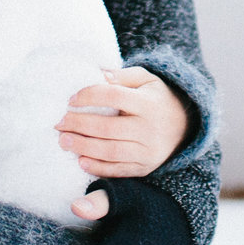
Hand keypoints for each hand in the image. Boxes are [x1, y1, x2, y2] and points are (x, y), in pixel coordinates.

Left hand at [55, 65, 191, 178]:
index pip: (113, 96)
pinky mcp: (145, 166)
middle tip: (59, 123)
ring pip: (111, 151)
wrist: (185, 126)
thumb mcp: (146, 79)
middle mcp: (150, 128)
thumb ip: (123, 76)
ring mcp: (149, 150)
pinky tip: (81, 161)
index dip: (89, 96)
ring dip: (83, 147)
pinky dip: (98, 167)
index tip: (70, 100)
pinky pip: (119, 170)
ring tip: (64, 141)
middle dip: (79, 125)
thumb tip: (99, 75)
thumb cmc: (156, 98)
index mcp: (149, 103)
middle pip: (108, 127)